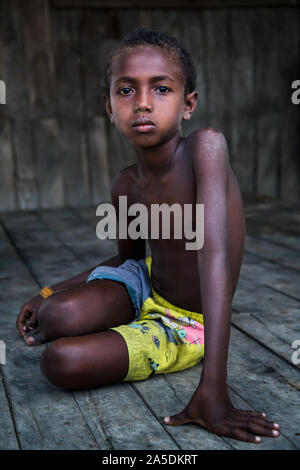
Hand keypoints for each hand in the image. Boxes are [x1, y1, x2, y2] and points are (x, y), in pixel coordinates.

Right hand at [16, 295, 44, 338]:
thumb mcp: (37, 312)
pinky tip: (43, 327)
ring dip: (32, 327)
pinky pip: (35, 318)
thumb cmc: (45, 301)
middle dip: (27, 329)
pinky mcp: (39, 309)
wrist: (54, 292)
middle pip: (24, 322)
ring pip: (30, 320)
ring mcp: (33, 308)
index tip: (26, 336)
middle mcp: (28, 308)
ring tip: (38, 333)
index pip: (19, 321)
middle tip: (32, 336)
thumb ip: (32, 321)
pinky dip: (37, 323)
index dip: (21, 330)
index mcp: (25, 308)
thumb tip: (27, 329)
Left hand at [163, 380, 279, 442]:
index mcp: (220, 425)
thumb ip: (178, 419)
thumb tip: (163, 421)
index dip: (247, 436)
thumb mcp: (188, 412)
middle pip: (249, 426)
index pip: (236, 431)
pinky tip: (265, 418)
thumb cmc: (198, 401)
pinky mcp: (235, 411)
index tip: (258, 439)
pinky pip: (248, 415)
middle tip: (277, 433)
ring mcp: (234, 415)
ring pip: (252, 420)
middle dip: (263, 431)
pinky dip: (257, 416)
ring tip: (277, 428)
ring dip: (264, 424)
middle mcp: (230, 421)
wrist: (209, 384)